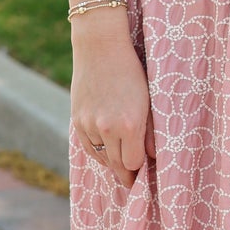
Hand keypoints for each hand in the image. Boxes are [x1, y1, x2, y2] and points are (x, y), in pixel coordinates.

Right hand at [71, 22, 156, 189]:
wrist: (100, 47)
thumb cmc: (131, 71)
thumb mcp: (148, 100)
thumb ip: (150, 131)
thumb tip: (152, 158)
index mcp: (129, 124)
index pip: (134, 163)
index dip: (140, 169)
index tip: (144, 172)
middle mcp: (107, 128)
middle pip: (117, 165)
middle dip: (126, 174)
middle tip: (133, 181)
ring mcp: (89, 125)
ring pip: (101, 158)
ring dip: (112, 163)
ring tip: (121, 166)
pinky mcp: (76, 119)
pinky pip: (88, 147)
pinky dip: (97, 153)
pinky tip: (106, 152)